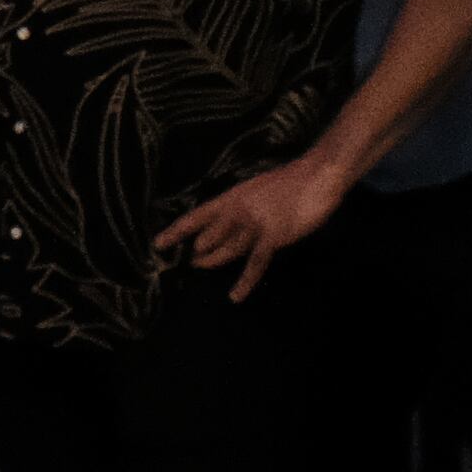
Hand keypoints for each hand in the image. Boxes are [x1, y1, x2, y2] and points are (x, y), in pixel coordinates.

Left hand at [155, 154, 345, 301]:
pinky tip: (235, 295)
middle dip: (196, 251)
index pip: (197, 216)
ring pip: (225, 249)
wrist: (315, 176)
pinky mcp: (272, 237)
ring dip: (212, 260)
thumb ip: (240, 208)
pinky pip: (254, 263)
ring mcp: (254, 224)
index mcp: (232, 197)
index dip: (176, 231)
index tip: (157, 244)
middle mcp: (237, 211)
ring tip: (200, 267)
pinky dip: (244, 281)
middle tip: (189, 262)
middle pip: (207, 235)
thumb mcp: (255, 191)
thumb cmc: (287, 184)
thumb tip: (225, 224)